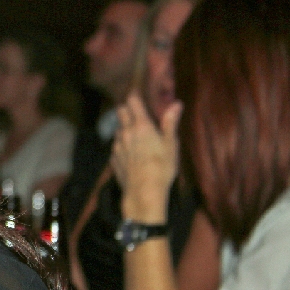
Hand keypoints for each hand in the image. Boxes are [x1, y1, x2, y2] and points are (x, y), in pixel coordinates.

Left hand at [112, 93, 181, 222]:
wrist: (144, 191)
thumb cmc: (162, 167)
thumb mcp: (171, 144)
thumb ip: (170, 123)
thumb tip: (176, 104)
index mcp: (141, 126)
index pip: (132, 101)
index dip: (135, 98)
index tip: (139, 99)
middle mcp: (125, 132)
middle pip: (120, 111)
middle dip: (127, 111)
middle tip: (138, 117)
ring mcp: (117, 145)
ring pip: (118, 130)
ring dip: (125, 130)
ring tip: (138, 140)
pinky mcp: (113, 158)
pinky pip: (116, 146)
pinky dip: (123, 146)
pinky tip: (133, 156)